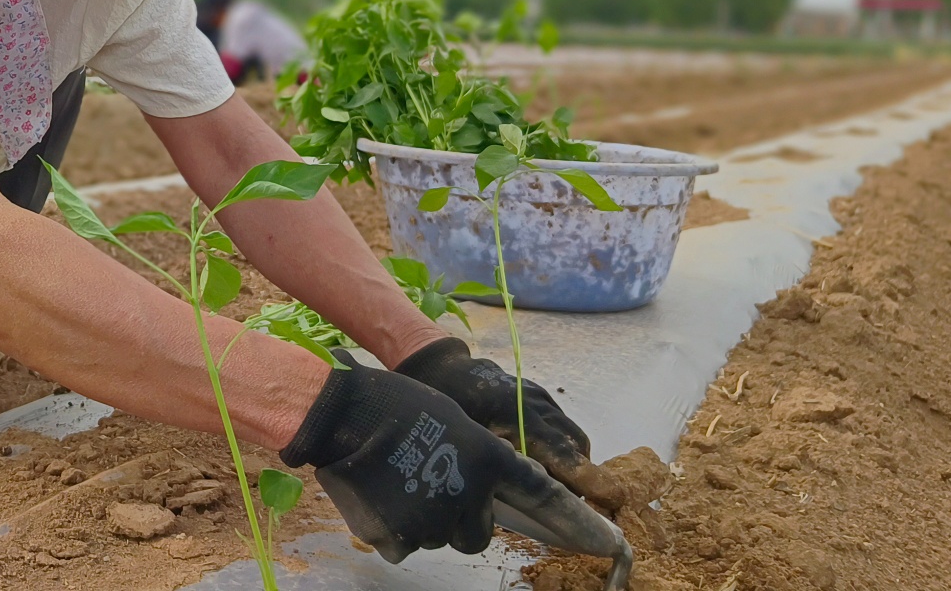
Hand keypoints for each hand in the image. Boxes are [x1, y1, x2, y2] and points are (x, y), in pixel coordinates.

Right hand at [282, 362, 583, 561]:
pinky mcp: (402, 540)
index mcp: (488, 460)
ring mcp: (435, 521)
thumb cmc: (398, 405)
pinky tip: (379, 496)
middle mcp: (470, 495)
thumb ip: (484, 458)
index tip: (608, 543)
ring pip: (440, 538)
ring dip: (425, 519)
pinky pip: (407, 545)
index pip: (544, 498)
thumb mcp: (456, 421)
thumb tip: (505, 482)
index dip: (577, 523)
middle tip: (428, 483)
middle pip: (477, 533)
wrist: (343, 413)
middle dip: (460, 517)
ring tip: (397, 480)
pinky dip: (394, 528)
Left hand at [394, 337, 622, 508]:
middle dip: (583, 475)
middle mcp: (536, 405)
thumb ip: (498, 468)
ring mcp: (539, 397)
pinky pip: (560, 422)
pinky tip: (545, 461)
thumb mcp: (467, 443)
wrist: (442, 369)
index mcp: (518, 418)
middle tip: (574, 502)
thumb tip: (524, 503)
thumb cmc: (447, 410)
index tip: (612, 498)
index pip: (565, 454)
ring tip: (558, 484)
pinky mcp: (537, 394)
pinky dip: (562, 444)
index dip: (590, 480)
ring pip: (572, 434)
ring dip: (573, 460)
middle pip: (577, 446)